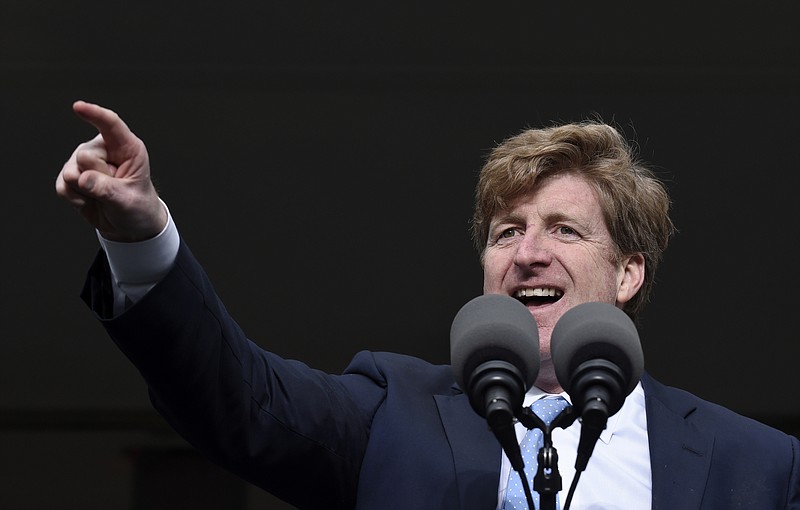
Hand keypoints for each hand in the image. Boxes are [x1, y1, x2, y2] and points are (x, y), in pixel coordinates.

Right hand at [56, 101, 166, 241]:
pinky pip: (62, 186)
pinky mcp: (72, 174)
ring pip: (71, 172)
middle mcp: (103, 149)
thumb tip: (81, 178)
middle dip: (97, 179)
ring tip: (103, 195)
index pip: (111, 125)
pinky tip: (90, 200)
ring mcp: (85, 160)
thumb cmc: (137, 207)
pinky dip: (74, 198)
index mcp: (127, 148)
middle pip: (85, 156)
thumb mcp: (127, 200)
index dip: (94, 114)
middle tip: (114, 190)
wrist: (128, 225)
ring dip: (85, 191)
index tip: (78, 107)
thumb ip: (106, 188)